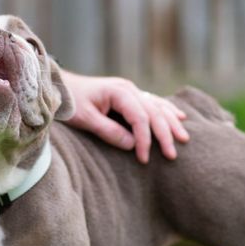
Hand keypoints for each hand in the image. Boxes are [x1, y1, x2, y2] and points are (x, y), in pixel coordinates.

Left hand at [61, 72, 188, 163]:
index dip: (145, 139)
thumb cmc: (70, 103)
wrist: (60, 87)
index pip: (140, 117)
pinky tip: (180, 117)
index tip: (143, 159)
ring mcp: (131, 90)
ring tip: (184, 139)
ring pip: (158, 107)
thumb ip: (108, 131)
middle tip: (172, 155)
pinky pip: (154, 103)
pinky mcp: (129, 95)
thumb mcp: (85, 119)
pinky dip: (167, 111)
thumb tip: (133, 144)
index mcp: (119, 92)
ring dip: (172, 123)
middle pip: (154, 112)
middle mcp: (129, 89)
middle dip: (165, 135)